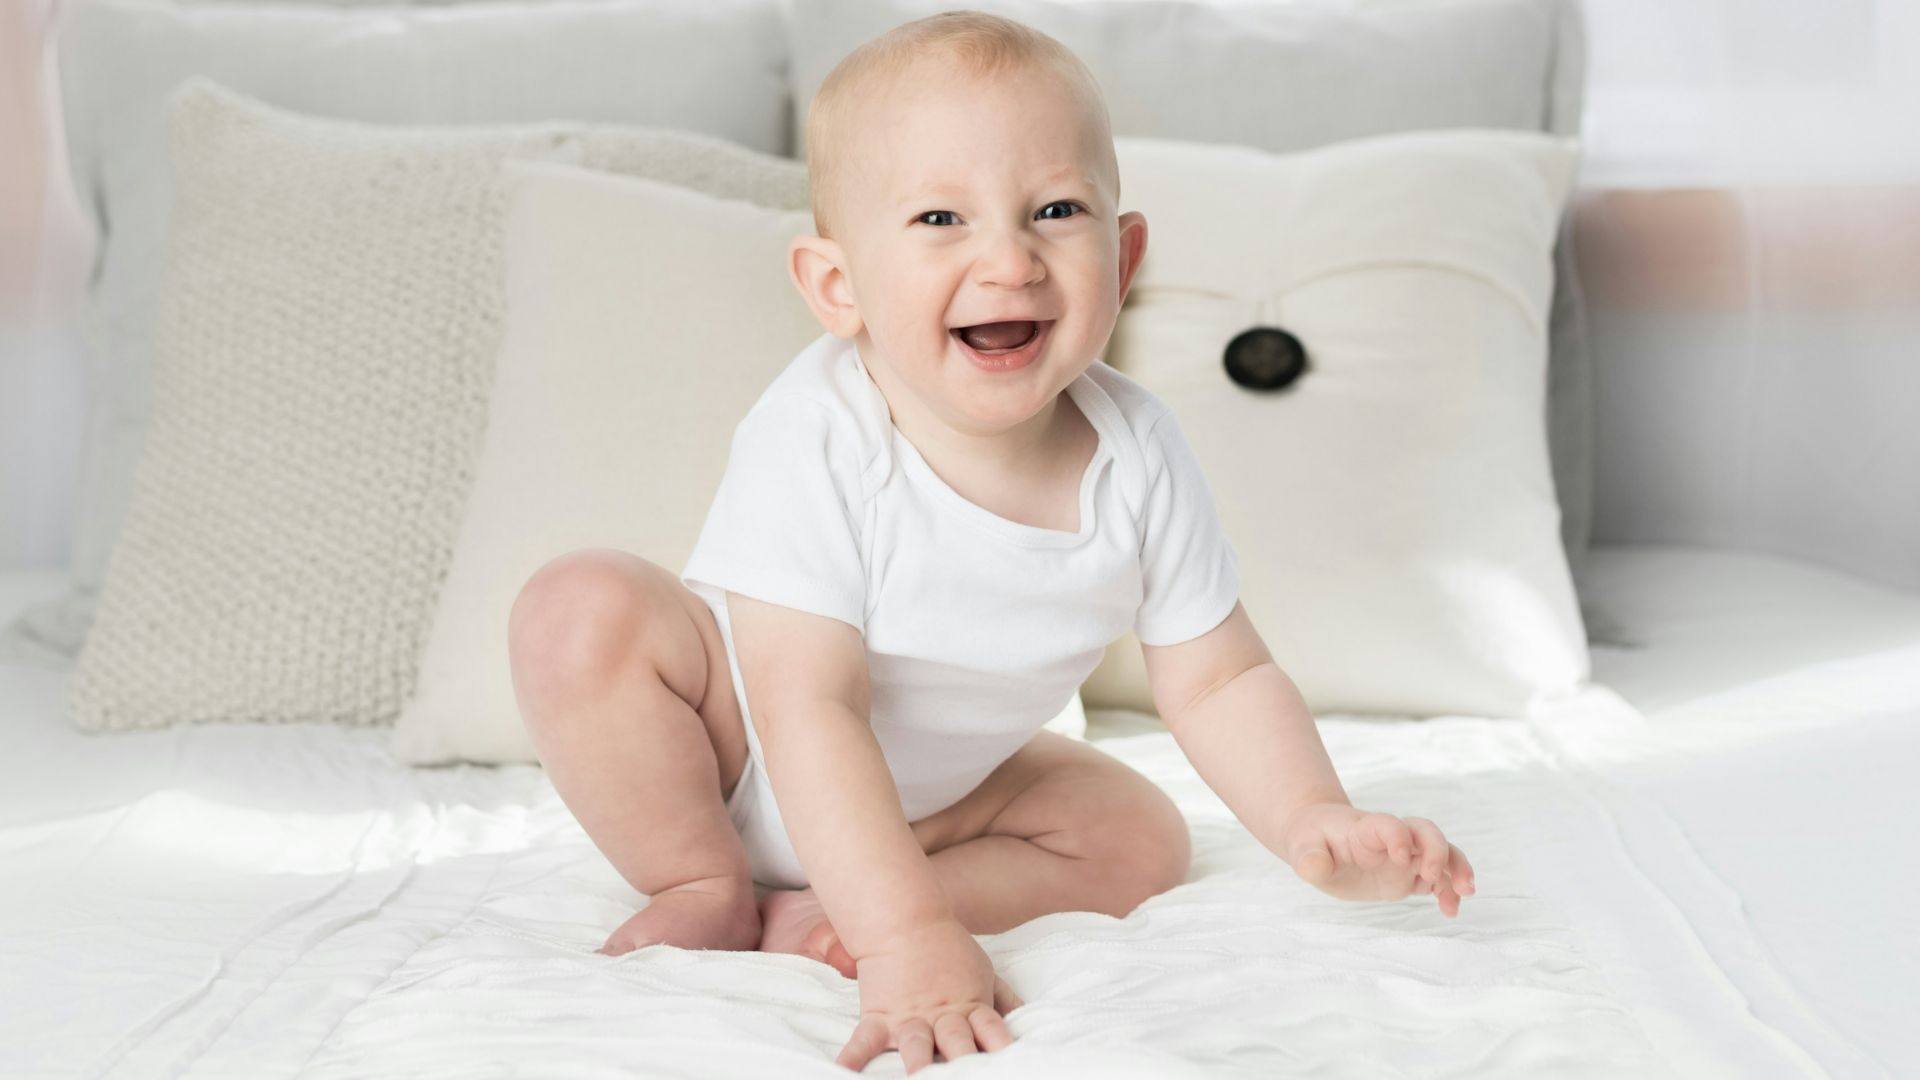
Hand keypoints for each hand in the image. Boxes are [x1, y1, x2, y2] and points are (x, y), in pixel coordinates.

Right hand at [835, 918, 1022, 1073]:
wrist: (904, 921)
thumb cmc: (949, 949)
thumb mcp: (984, 972)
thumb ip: (1004, 1000)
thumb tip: (1025, 1018)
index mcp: (971, 1007)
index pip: (992, 1031)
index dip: (1001, 1047)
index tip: (1008, 1063)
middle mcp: (942, 1018)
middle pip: (958, 1044)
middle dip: (963, 1064)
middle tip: (967, 1076)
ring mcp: (909, 1019)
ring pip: (916, 1047)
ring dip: (919, 1066)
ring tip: (920, 1079)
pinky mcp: (879, 1018)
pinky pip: (864, 1041)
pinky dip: (853, 1058)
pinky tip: (844, 1073)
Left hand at [1280, 803, 1476, 916]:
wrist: (1320, 840)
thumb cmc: (1312, 840)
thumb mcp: (1302, 848)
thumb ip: (1309, 858)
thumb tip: (1313, 867)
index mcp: (1366, 829)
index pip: (1389, 825)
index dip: (1398, 836)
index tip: (1399, 857)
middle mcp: (1392, 839)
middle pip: (1425, 832)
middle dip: (1437, 850)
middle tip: (1435, 875)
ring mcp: (1404, 856)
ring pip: (1441, 853)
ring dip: (1457, 869)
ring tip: (1465, 893)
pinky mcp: (1409, 875)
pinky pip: (1438, 879)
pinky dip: (1449, 891)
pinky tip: (1450, 910)